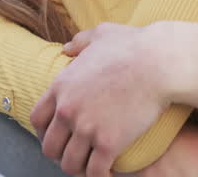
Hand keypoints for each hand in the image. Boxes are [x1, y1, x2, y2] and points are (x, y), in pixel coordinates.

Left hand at [32, 22, 172, 176]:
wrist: (160, 62)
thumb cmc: (135, 45)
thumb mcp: (102, 34)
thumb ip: (80, 41)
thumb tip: (67, 48)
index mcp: (62, 86)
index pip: (37, 119)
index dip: (45, 130)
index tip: (57, 134)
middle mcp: (68, 110)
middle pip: (50, 147)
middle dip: (60, 153)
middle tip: (74, 153)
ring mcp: (87, 129)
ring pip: (70, 164)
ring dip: (78, 168)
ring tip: (90, 167)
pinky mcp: (109, 143)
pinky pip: (95, 171)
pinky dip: (99, 176)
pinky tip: (107, 174)